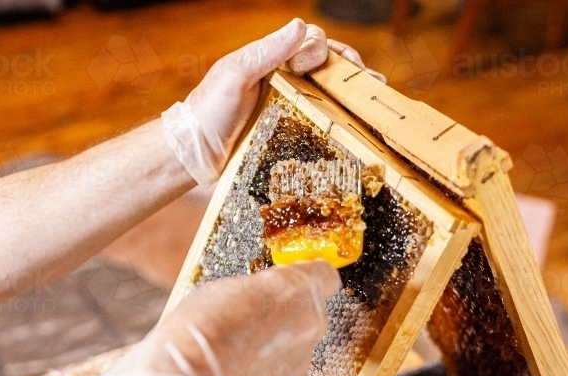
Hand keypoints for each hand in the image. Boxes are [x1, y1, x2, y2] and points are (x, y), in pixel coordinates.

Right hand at [88, 261, 341, 375]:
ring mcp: (302, 363)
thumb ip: (255, 290)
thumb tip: (260, 295)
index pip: (324, 275)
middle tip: (253, 322)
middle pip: (311, 313)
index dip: (307, 279)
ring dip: (276, 350)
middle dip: (287, 317)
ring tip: (237, 356)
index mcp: (292, 288)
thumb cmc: (191, 340)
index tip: (293, 284)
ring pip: (298, 349)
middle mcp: (307, 324)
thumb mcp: (219, 290)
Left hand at [162, 18, 385, 185]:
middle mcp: (286, 86)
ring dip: (353, 101)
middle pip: (328, 73)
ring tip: (374, 107)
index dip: (330, 52)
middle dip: (353, 76)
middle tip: (373, 85)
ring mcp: (290, 114)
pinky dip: (340, 129)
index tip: (337, 65)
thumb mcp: (236, 74)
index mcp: (274, 64)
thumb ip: (268, 51)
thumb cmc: (208, 110)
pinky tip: (357, 133)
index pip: (313, 47)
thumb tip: (301, 27)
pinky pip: (320, 131)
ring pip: (329, 101)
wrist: (193, 157)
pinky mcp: (291, 140)